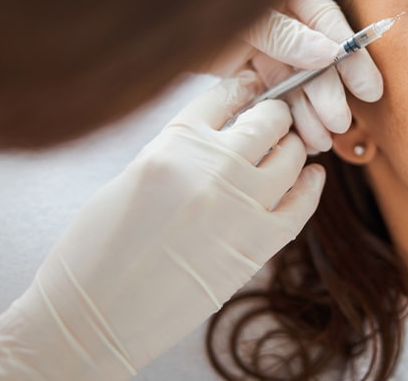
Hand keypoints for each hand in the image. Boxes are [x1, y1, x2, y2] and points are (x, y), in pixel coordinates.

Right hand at [0, 71, 322, 379]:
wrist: (96, 318)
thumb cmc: (97, 249)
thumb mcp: (133, 177)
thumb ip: (180, 149)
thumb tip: (220, 137)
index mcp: (173, 143)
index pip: (223, 96)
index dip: (243, 89)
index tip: (253, 89)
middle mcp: (212, 166)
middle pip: (268, 120)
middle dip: (274, 116)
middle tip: (275, 122)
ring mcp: (240, 205)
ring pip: (292, 156)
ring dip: (293, 149)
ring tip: (289, 150)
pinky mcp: (258, 245)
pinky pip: (302, 204)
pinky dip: (311, 186)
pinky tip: (312, 177)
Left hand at [207, 0, 382, 152]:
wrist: (144, 10)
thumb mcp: (242, 15)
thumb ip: (284, 34)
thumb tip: (330, 53)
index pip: (329, 24)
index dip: (352, 58)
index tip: (368, 88)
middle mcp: (285, 17)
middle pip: (317, 58)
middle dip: (328, 93)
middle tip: (337, 123)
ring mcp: (267, 43)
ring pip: (297, 81)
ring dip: (310, 111)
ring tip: (319, 142)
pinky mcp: (249, 66)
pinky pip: (274, 93)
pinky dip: (286, 114)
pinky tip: (299, 137)